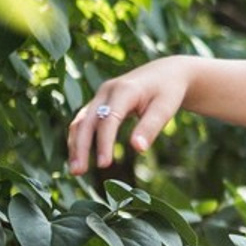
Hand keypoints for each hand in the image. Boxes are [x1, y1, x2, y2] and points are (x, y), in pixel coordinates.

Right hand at [67, 57, 191, 174]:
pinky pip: (84, 121)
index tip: (104, 165)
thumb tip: (138, 149)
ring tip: (76, 170)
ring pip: (81, 121)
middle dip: (81, 147)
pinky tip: (80, 157)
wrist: (166, 72)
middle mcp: (107, 90)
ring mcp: (101, 96)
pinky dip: (80, 138)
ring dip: (76, 145)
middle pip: (87, 121)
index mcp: (124, 90)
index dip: (104, 143)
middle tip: (78, 172)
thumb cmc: (169, 91)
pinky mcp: (100, 102)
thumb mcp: (166, 108)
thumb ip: (150, 127)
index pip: (108, 119)